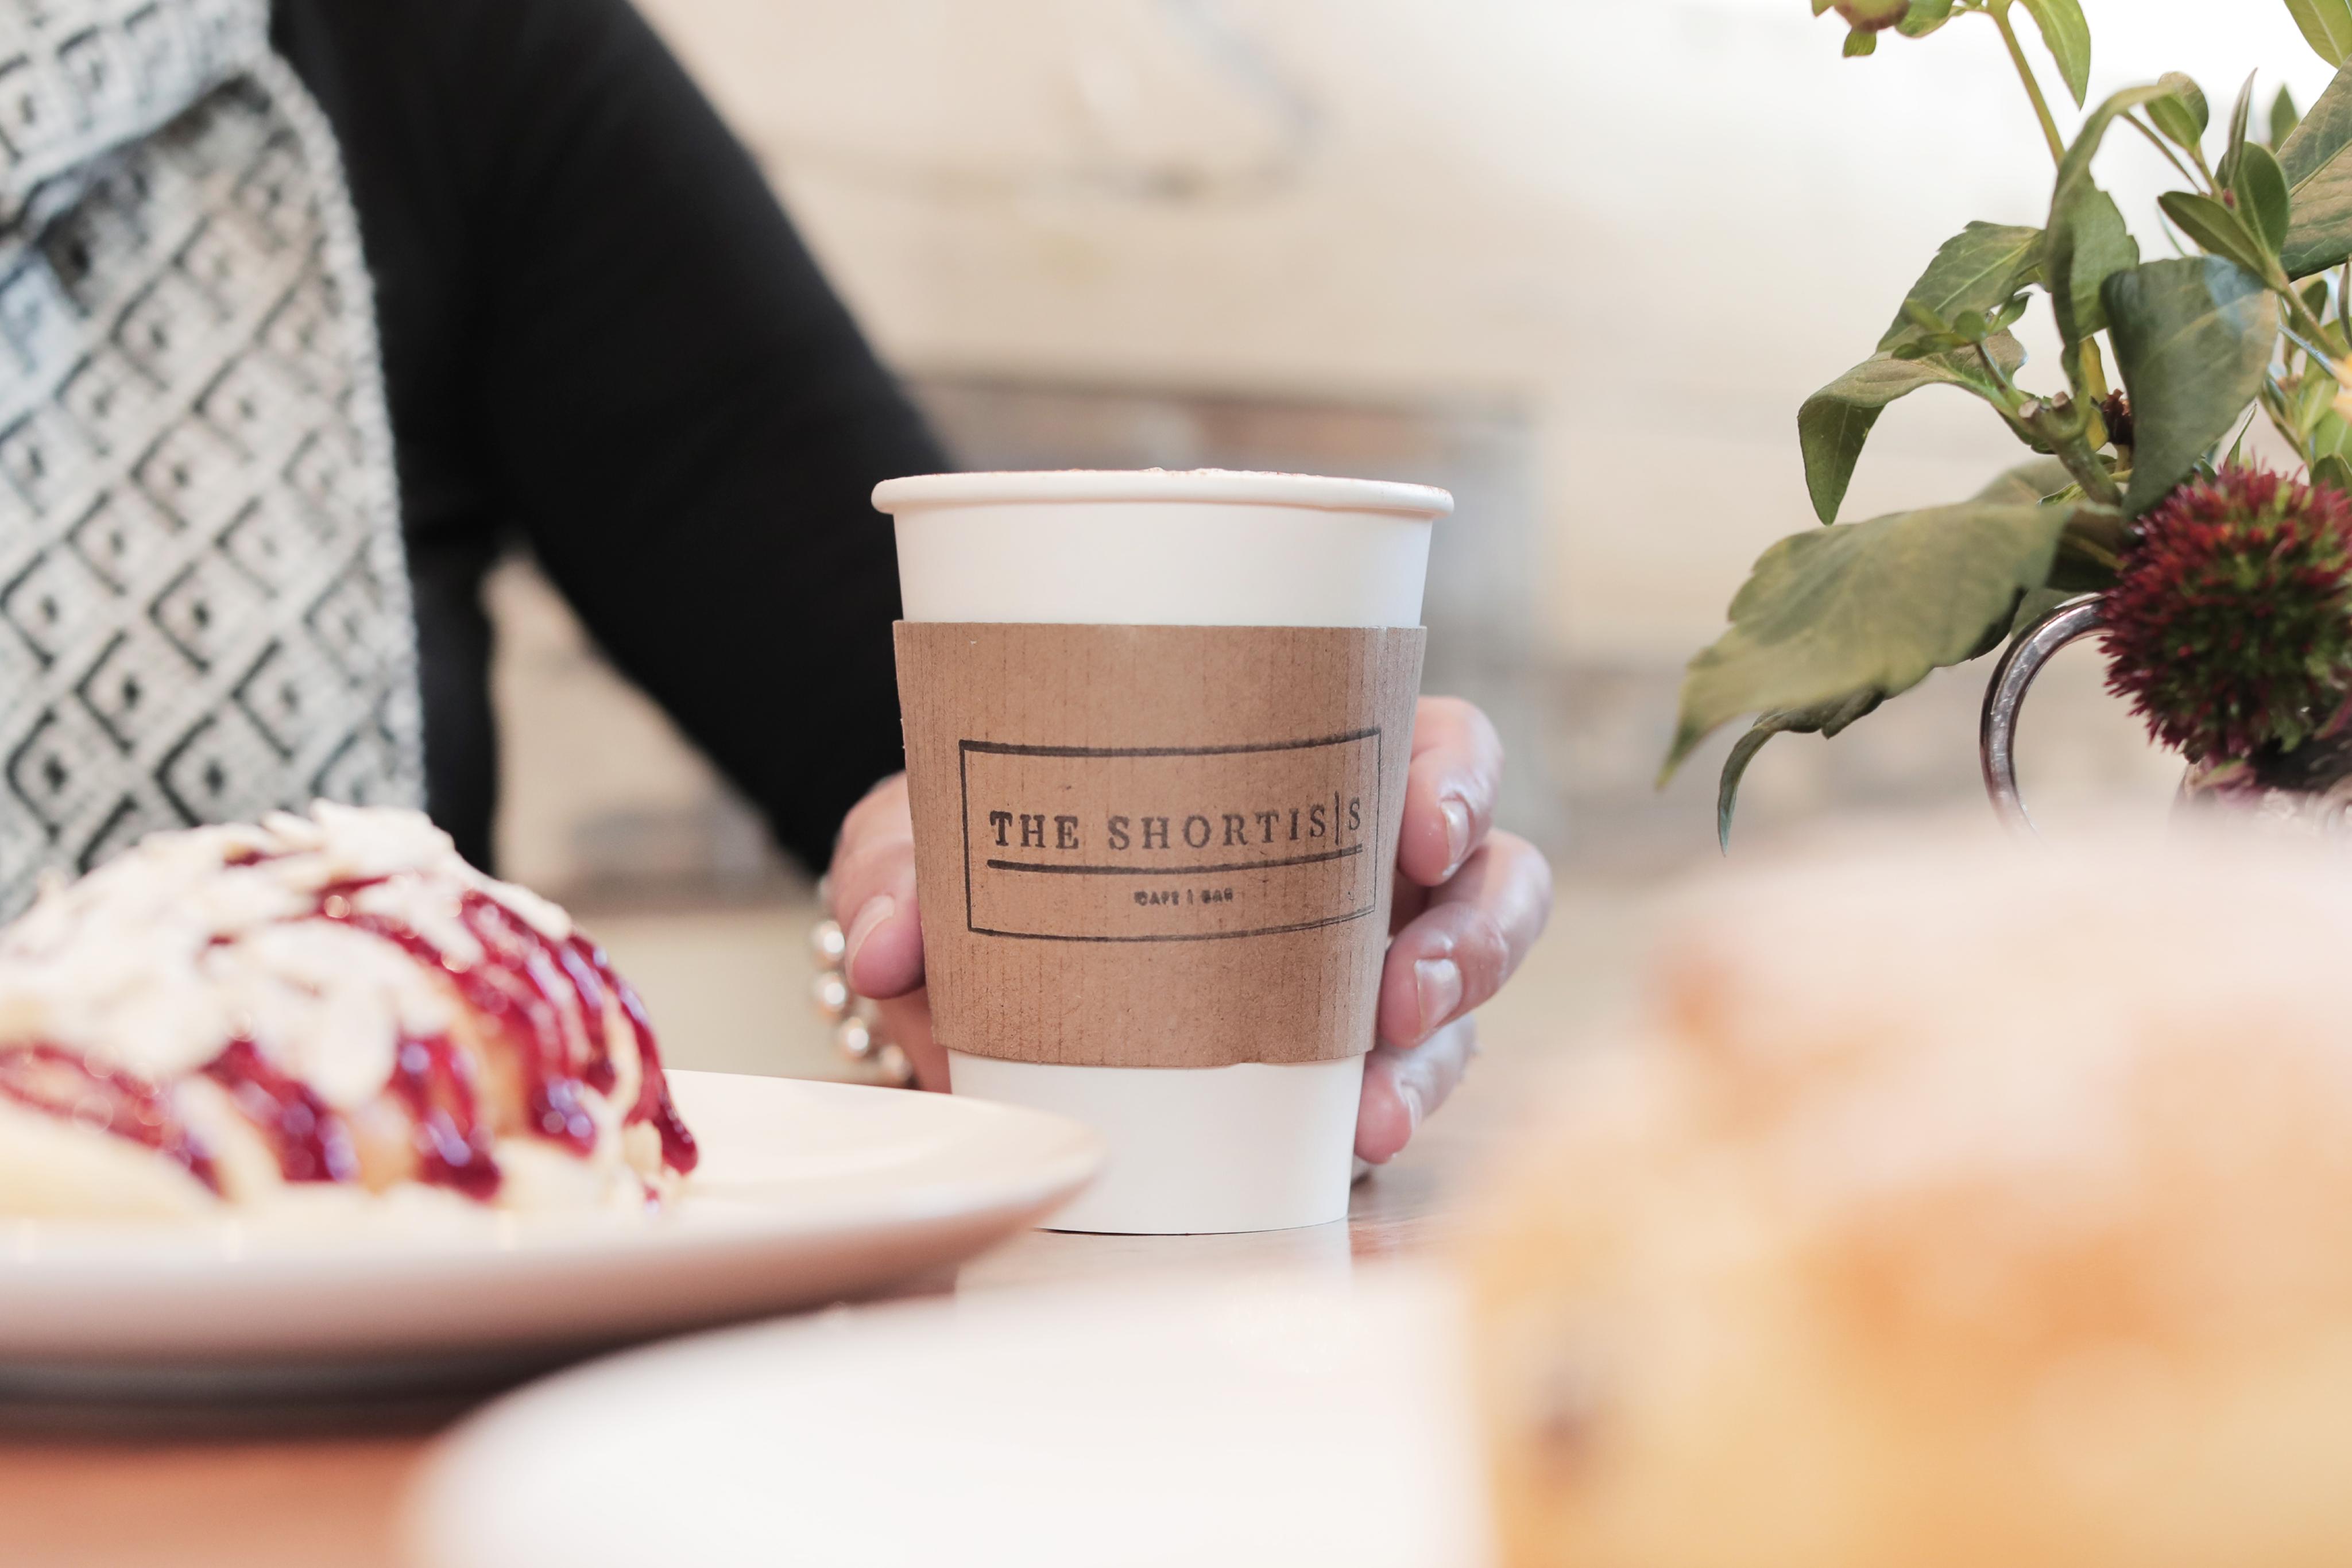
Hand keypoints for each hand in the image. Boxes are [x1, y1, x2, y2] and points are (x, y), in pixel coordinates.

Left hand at [824, 696, 1552, 1164]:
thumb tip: (891, 945)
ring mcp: (1359, 976)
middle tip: (1405, 990)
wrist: (953, 962)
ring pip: (1462, 1006)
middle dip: (1475, 940)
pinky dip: (1382, 1118)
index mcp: (1305, 766)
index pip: (1436, 745)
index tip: (1423, 826)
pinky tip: (1348, 1145)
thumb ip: (904, 867)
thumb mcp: (930, 835)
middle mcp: (1361, 869)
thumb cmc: (978, 851)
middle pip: (1492, 882)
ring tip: (1374, 1107)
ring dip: (1438, 1053)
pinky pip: (1394, 1092)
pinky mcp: (1328, 1077)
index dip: (1460, 779)